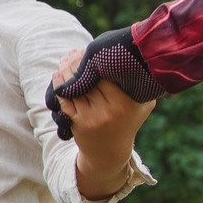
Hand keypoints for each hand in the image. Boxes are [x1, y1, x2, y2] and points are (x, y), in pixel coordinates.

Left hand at [53, 46, 153, 198]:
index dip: (96, 60)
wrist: (109, 153)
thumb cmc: (129, 122)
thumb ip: (145, 84)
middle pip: (88, 78)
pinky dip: (59, 84)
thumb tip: (143, 57)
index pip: (106, 74)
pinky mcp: (76, 122)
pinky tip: (58, 74)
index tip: (91, 49)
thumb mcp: (144, 105)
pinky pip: (65, 98)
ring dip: (66, 70)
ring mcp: (90, 117)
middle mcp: (107, 111)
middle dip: (78, 61)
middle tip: (75, 51)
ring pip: (75, 86)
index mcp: (124, 103)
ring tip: (65, 59)